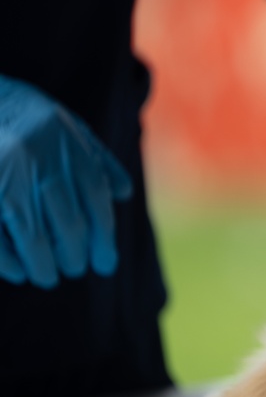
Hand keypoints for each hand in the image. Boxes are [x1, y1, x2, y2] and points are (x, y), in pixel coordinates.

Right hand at [0, 76, 131, 287]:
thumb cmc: (29, 121)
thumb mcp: (69, 129)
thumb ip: (97, 160)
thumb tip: (123, 193)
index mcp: (67, 144)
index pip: (96, 201)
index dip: (103, 238)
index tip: (105, 263)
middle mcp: (39, 159)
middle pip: (68, 223)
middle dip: (74, 255)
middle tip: (75, 269)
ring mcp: (6, 174)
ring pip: (33, 235)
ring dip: (43, 264)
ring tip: (48, 276)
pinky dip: (8, 260)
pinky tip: (17, 272)